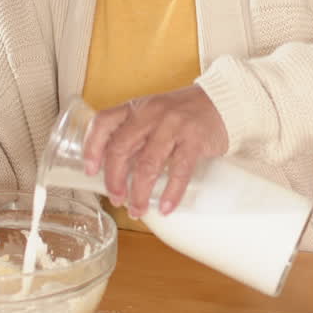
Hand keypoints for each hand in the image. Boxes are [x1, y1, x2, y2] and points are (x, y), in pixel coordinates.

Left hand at [82, 85, 228, 217]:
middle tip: (116, 199)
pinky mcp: (195, 139)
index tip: (89, 171)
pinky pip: (179, 170)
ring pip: (147, 164)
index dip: (92, 148)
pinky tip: (166, 207)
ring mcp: (173, 125)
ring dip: (140, 192)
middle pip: (121, 149)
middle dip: (114, 180)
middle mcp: (150, 114)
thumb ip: (135, 138)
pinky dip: (171, 192)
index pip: (103, 123)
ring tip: (138, 209)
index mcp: (135, 108)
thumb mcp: (153, 116)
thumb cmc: (183, 114)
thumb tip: (115, 173)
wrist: (222, 102)